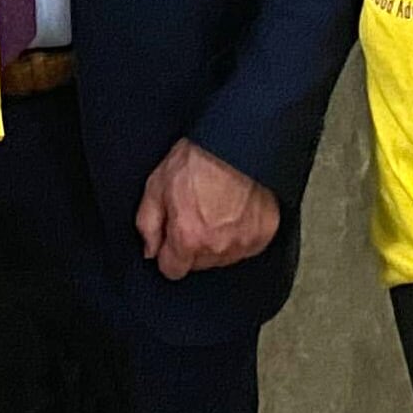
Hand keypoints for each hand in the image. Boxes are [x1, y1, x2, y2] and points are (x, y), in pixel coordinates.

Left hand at [135, 139, 282, 278]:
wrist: (236, 142)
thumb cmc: (199, 158)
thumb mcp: (156, 186)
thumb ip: (147, 225)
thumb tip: (150, 249)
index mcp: (188, 238)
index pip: (172, 270)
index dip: (168, 253)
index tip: (172, 239)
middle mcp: (218, 246)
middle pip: (198, 264)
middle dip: (192, 245)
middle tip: (196, 214)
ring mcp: (245, 241)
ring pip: (223, 258)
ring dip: (217, 242)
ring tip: (216, 210)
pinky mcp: (265, 233)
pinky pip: (247, 246)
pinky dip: (240, 234)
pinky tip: (234, 212)